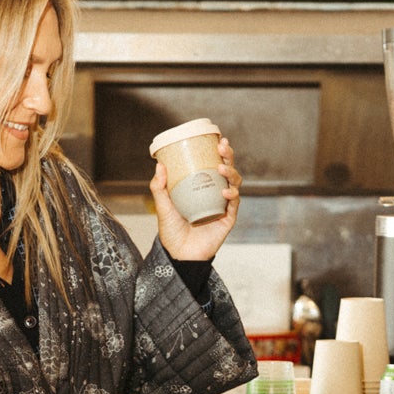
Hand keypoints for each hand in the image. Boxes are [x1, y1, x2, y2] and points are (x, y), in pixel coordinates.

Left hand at [152, 137, 241, 262]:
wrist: (179, 255)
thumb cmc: (172, 232)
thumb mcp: (162, 206)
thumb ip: (159, 187)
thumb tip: (159, 165)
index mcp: (202, 188)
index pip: (214, 165)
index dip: (219, 152)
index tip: (218, 138)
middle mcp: (215, 194)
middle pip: (227, 170)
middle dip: (228, 156)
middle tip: (222, 146)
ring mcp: (223, 206)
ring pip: (234, 183)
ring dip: (231, 172)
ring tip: (221, 167)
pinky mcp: (227, 219)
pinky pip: (234, 203)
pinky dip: (231, 194)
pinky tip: (224, 190)